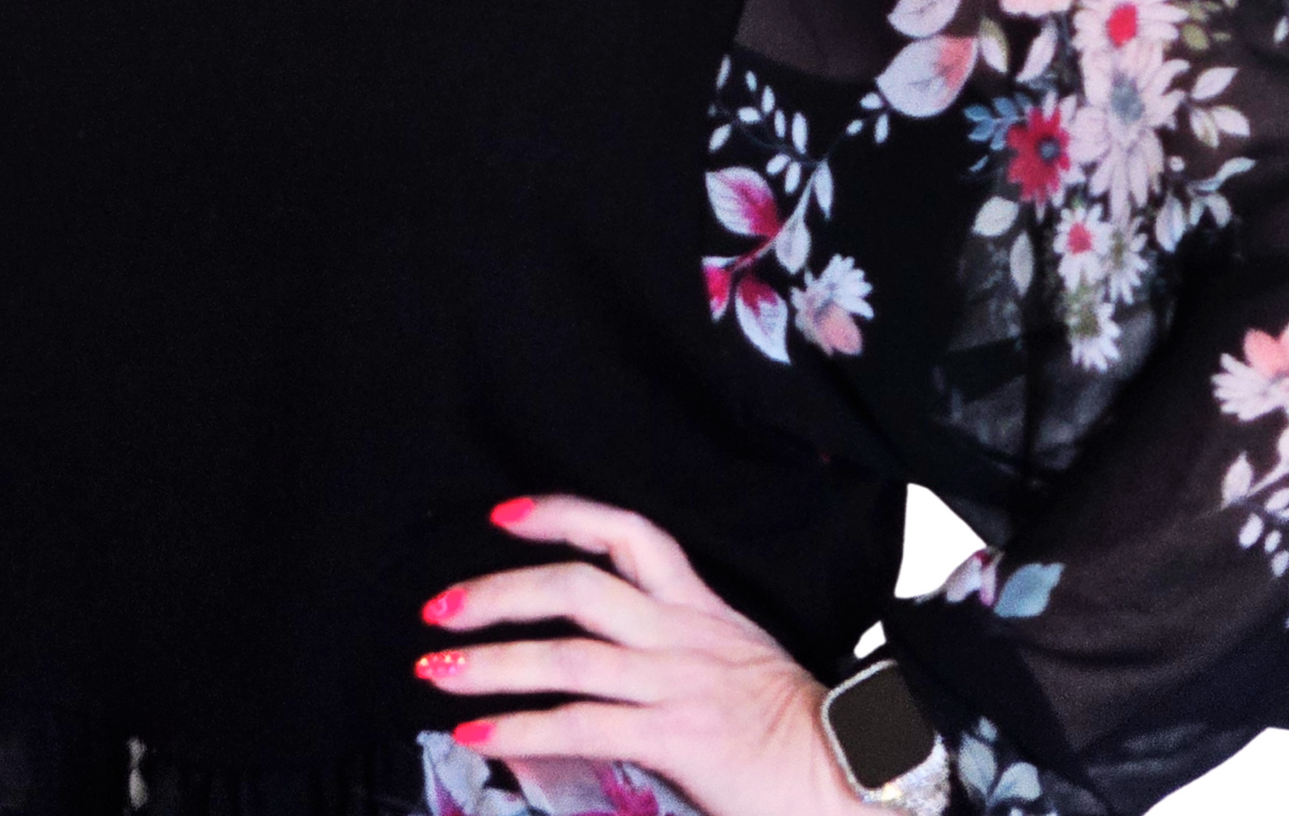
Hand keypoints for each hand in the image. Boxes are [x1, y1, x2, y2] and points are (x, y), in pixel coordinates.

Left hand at [413, 493, 869, 815]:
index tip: (504, 515)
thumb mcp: (730, 668)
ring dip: (492, 661)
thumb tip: (591, 670)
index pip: (628, 532)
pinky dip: (521, 728)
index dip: (562, 514)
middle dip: (500, 590)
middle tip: (440, 606)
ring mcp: (678, 683)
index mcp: (699, 607)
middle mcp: (682, 633)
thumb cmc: (792, 730)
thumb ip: (666, 654)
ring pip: (569, 655)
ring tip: (437, 671)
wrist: (851, 774)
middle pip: (579, 585)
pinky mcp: (677, 736)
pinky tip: (478, 735)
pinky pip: (583, 724)